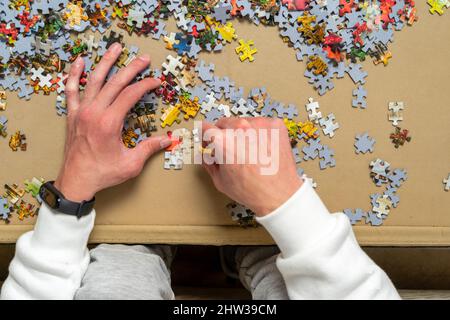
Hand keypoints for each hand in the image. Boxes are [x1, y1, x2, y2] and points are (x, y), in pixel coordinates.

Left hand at [54, 43, 170, 201]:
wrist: (76, 181)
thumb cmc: (103, 173)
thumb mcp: (131, 163)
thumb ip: (150, 148)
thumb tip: (169, 139)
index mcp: (109, 122)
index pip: (130, 95)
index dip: (145, 85)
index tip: (156, 82)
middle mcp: (94, 112)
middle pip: (115, 83)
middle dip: (131, 69)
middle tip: (144, 58)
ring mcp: (81, 111)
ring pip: (94, 80)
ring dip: (106, 62)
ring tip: (115, 48)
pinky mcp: (73, 115)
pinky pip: (72, 90)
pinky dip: (75, 74)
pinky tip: (79, 62)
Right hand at [201, 117, 302, 216]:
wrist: (279, 195)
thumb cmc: (252, 190)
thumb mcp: (220, 180)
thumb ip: (209, 163)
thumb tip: (207, 155)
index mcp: (224, 140)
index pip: (206, 128)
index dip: (205, 137)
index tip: (209, 140)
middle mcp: (242, 127)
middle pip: (224, 123)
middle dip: (224, 135)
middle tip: (231, 150)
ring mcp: (260, 124)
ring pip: (244, 123)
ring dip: (243, 133)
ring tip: (250, 152)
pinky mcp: (275, 125)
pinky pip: (262, 125)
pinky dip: (260, 134)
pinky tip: (263, 149)